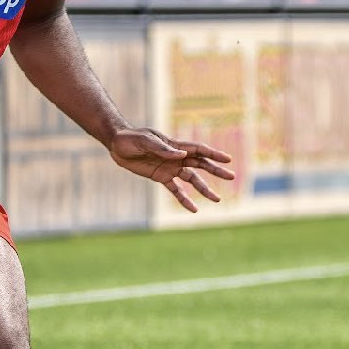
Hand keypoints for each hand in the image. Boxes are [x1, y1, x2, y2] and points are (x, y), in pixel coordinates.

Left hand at [109, 128, 234, 212]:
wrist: (117, 145)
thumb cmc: (131, 139)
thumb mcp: (145, 141)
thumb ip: (163, 148)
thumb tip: (182, 155)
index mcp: (174, 145)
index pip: (198, 150)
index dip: (213, 154)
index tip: (228, 160)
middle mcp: (176, 157)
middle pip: (200, 164)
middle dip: (216, 170)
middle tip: (232, 177)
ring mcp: (170, 168)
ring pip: (192, 179)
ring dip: (204, 188)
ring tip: (217, 199)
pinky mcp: (161, 177)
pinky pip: (176, 190)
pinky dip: (184, 199)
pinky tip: (194, 209)